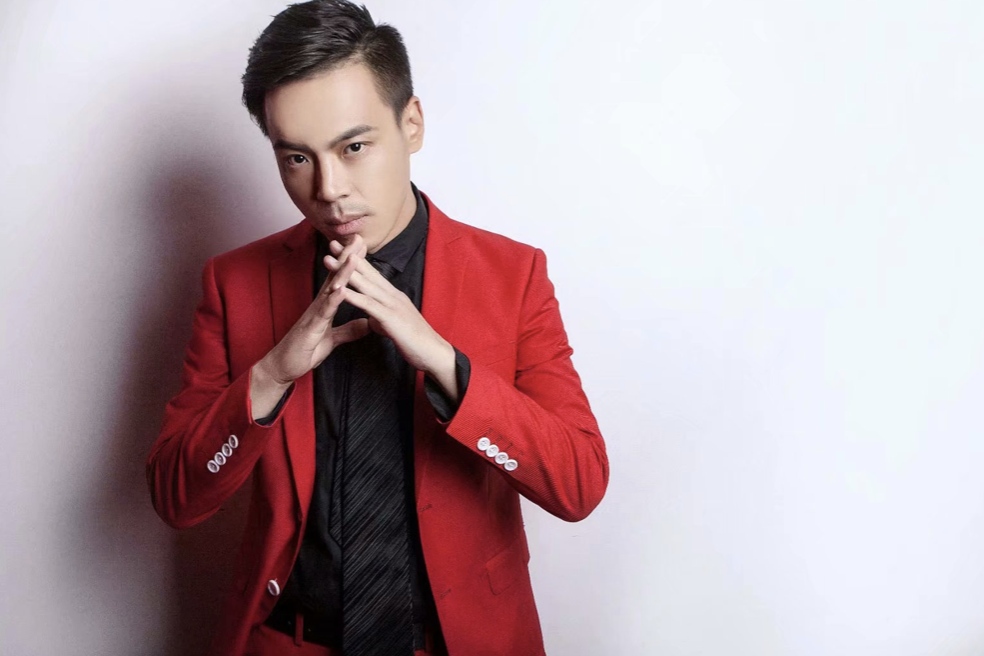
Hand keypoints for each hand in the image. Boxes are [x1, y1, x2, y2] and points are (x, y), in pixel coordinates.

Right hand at [258, 233, 370, 383]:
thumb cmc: (304, 352)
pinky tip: (341, 288)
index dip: (350, 263)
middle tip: (359, 238)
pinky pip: (323, 311)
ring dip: (342, 272)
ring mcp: (313, 314)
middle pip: (335, 276)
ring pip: (330, 288)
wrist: (282, 367)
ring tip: (354, 255)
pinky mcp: (310, 327)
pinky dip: (333, 299)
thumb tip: (367, 324)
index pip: (340, 280)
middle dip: (347, 257)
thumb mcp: (332, 340)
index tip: (361, 246)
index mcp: (324, 306)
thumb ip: (348, 331)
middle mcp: (318, 305)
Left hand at [324, 239, 453, 374]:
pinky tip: (339, 290)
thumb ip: (382, 319)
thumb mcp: (394, 325)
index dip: (357, 261)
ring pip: (366, 285)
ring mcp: (392, 305)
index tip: (343, 250)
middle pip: (367, 273)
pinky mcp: (391, 318)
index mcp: (393, 296)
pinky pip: (369, 305)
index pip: (373, 275)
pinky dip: (353, 296)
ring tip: (330, 259)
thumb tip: (372, 319)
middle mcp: (393, 295)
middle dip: (348, 258)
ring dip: (346, 271)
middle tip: (332, 243)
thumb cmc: (415, 341)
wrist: (433, 353)